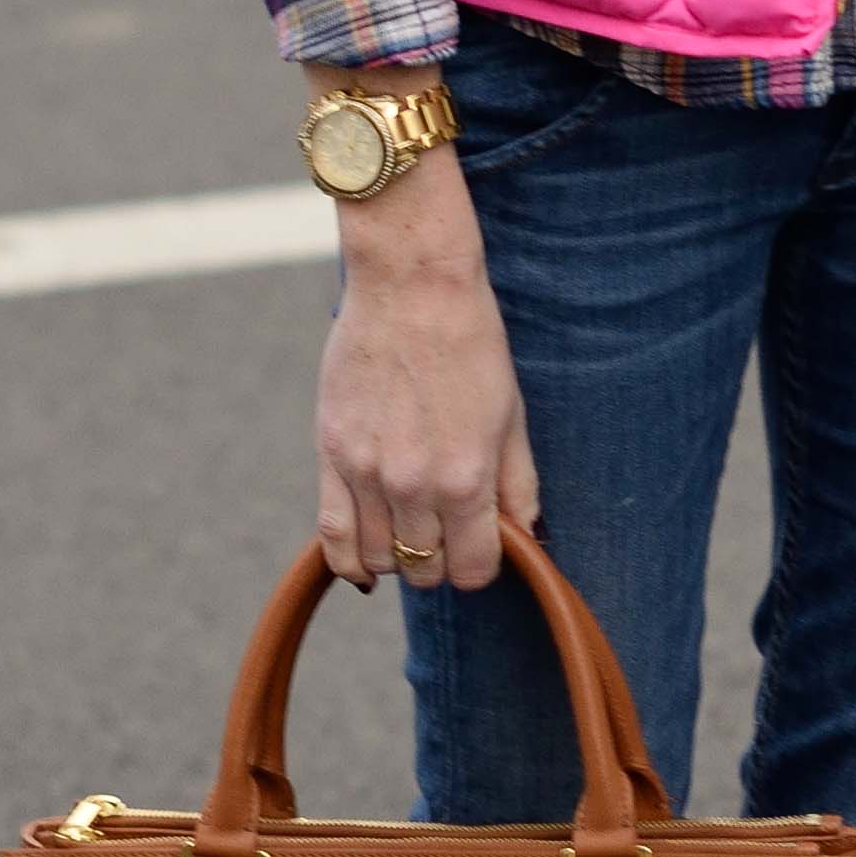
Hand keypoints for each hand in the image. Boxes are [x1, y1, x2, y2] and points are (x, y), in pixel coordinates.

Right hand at [312, 143, 538, 593]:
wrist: (411, 285)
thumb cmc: (471, 343)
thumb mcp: (512, 415)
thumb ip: (518, 485)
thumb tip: (525, 538)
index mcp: (466, 479)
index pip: (471, 571)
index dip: (481, 565)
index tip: (482, 545)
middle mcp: (414, 485)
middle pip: (424, 570)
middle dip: (441, 560)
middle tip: (447, 529)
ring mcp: (366, 471)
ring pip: (378, 559)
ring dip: (398, 556)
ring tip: (410, 528)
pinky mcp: (330, 452)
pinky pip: (331, 535)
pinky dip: (347, 561)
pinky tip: (363, 564)